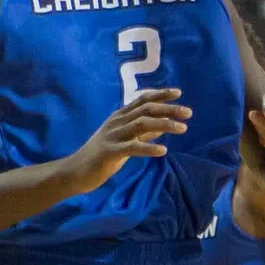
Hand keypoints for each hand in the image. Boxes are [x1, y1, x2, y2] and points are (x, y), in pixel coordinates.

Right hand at [62, 89, 190, 192]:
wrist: (75, 171)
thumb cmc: (103, 156)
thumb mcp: (126, 140)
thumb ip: (144, 133)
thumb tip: (164, 126)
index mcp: (120, 117)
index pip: (142, 101)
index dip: (160, 95)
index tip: (178, 93)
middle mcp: (117, 122)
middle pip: (145, 110)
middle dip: (168, 109)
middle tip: (188, 112)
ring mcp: (113, 136)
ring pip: (141, 125)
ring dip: (164, 125)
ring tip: (183, 128)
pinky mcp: (110, 152)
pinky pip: (132, 147)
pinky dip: (148, 147)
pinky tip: (163, 150)